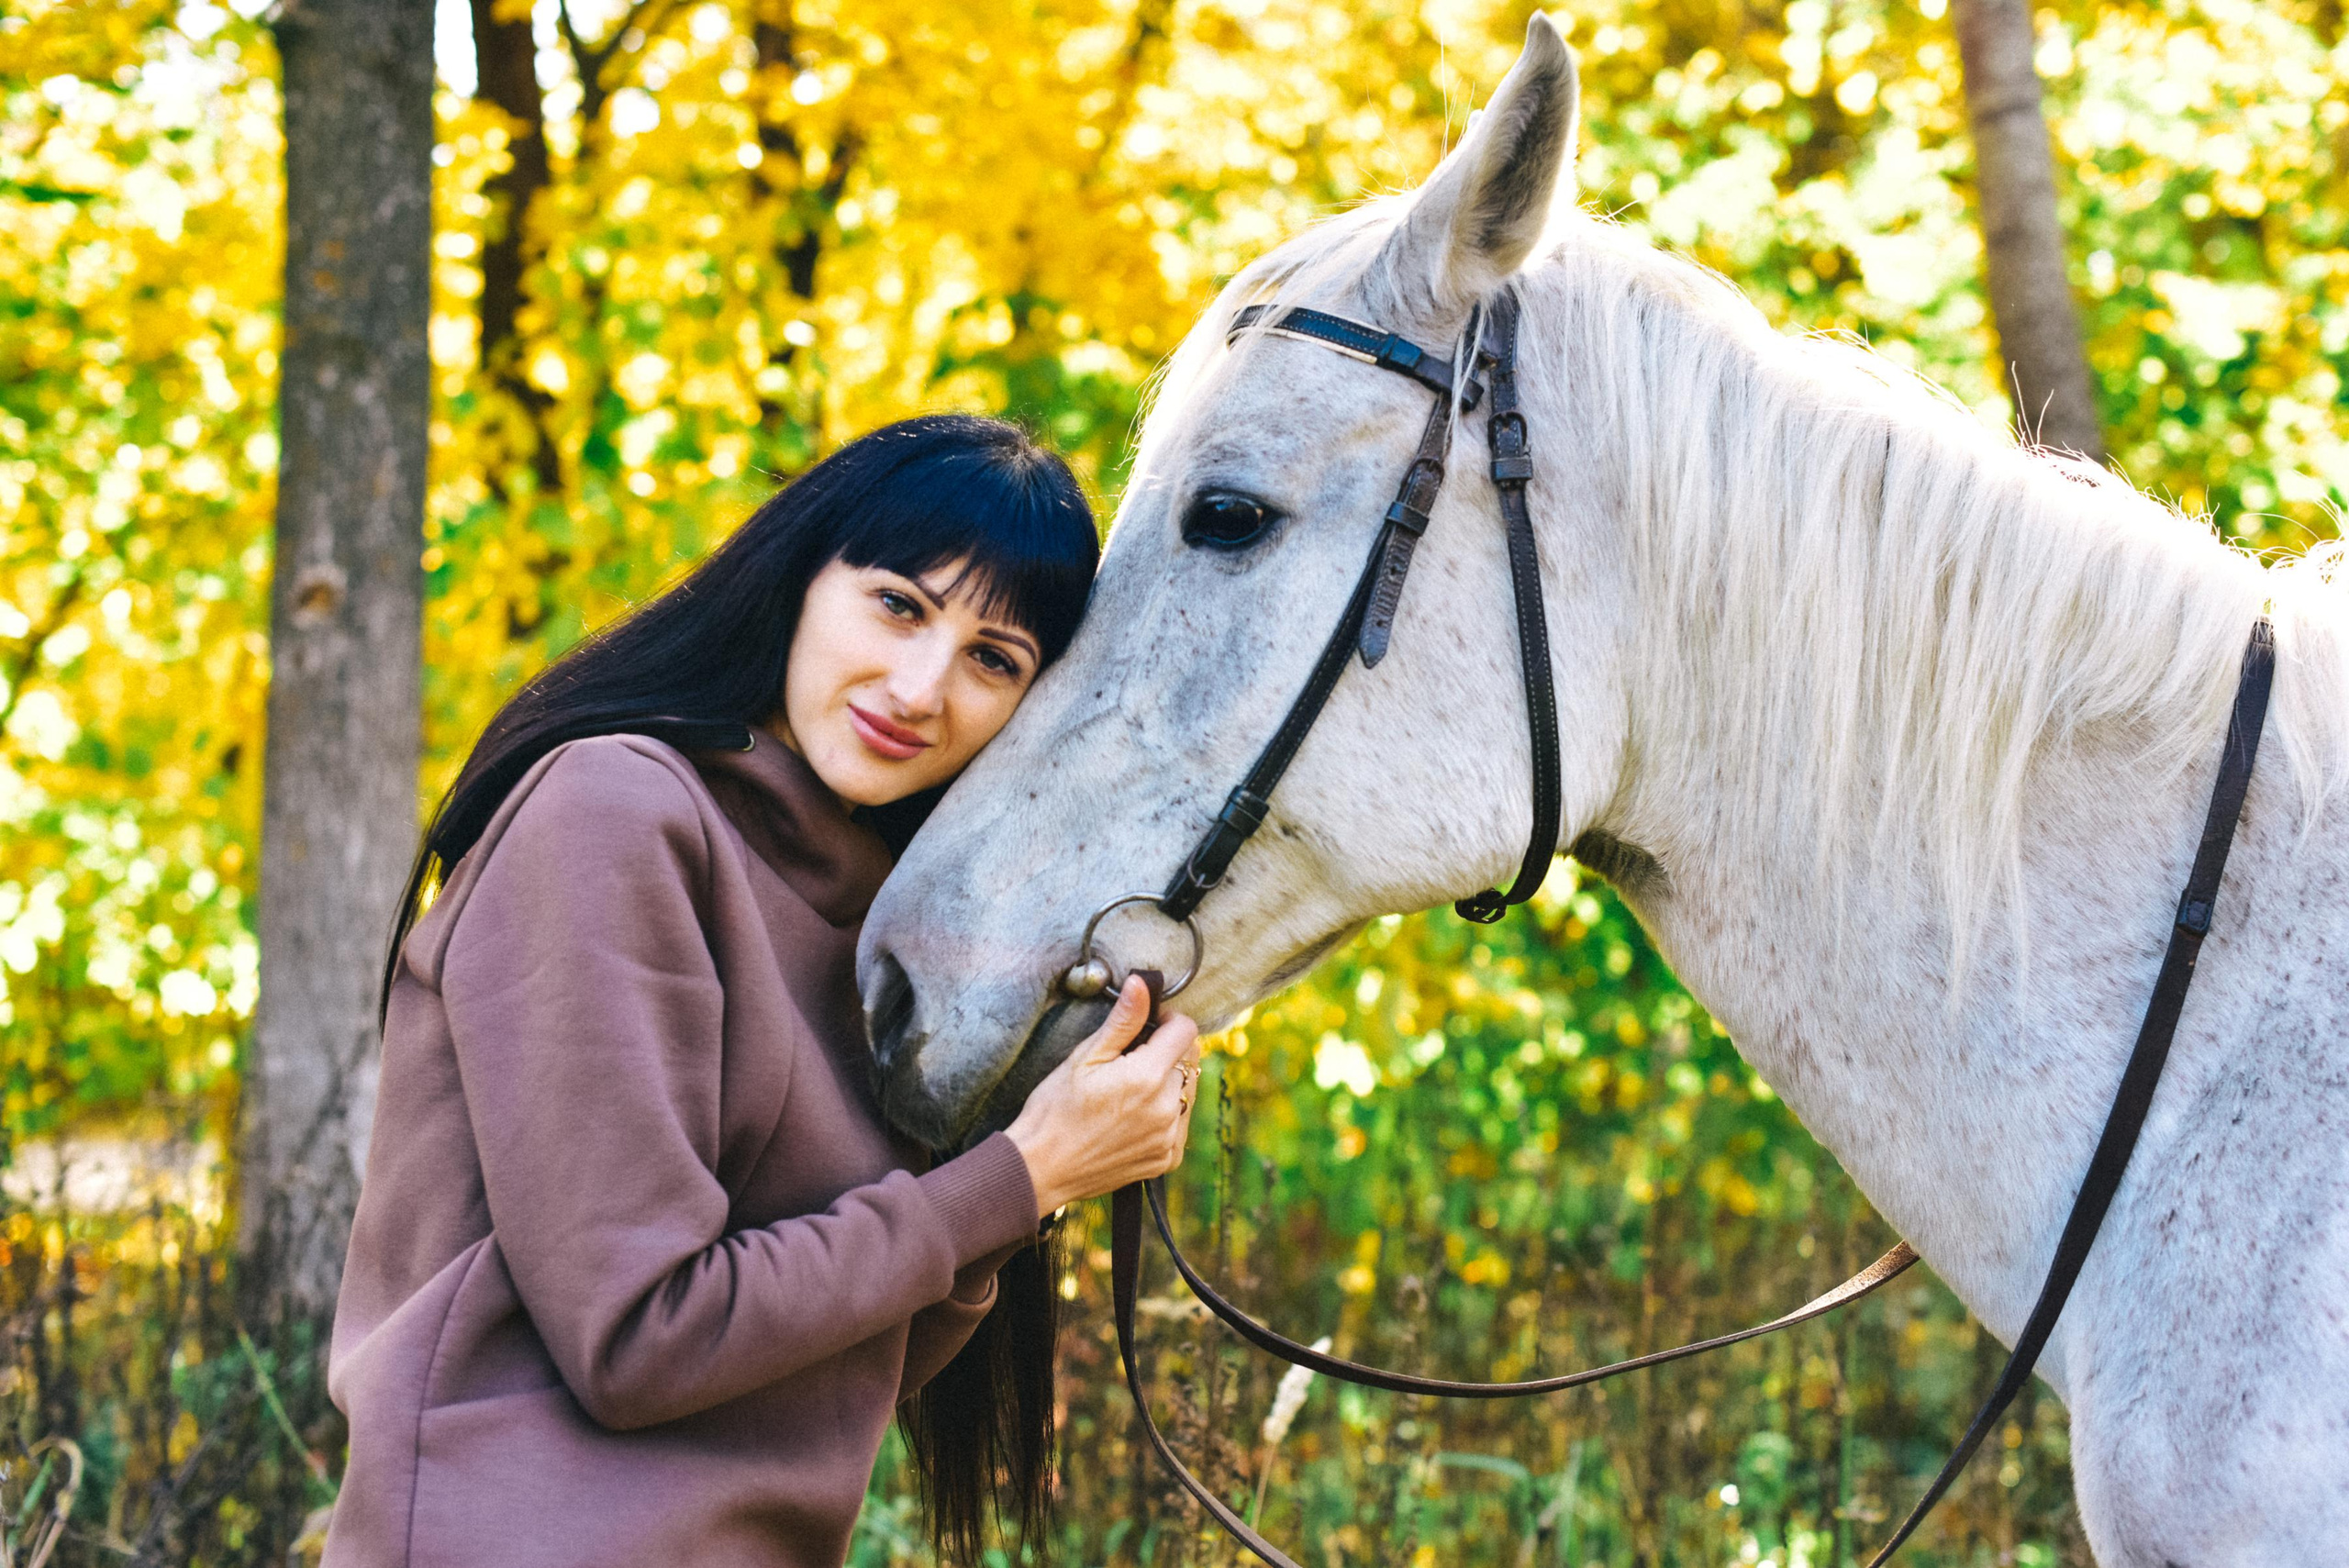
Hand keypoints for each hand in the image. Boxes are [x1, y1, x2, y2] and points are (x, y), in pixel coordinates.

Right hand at [1004, 975, 1201, 1218]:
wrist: (1042, 1167)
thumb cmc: (1055, 1109)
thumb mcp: (1084, 1057)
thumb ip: (1123, 1020)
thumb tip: (1143, 984)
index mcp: (1147, 1077)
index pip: (1185, 1031)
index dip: (1167, 1020)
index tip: (1148, 1025)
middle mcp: (1167, 1109)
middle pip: (1189, 1060)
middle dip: (1168, 1050)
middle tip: (1131, 1059)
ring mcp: (1169, 1138)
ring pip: (1188, 1091)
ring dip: (1169, 1082)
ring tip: (1130, 1090)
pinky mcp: (1167, 1159)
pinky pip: (1181, 1123)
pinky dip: (1166, 1114)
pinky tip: (1133, 1115)